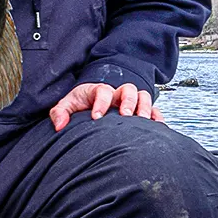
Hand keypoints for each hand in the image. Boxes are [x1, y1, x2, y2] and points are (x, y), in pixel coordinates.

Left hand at [49, 82, 164, 131]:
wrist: (92, 105)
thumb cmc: (81, 105)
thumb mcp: (67, 106)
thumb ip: (60, 113)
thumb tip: (60, 125)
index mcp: (99, 90)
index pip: (103, 91)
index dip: (101, 103)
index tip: (97, 117)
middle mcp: (117, 94)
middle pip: (128, 90)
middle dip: (128, 102)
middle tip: (125, 116)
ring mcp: (130, 102)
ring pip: (143, 97)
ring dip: (144, 108)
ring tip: (142, 122)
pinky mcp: (139, 112)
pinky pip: (153, 110)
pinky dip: (156, 117)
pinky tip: (157, 127)